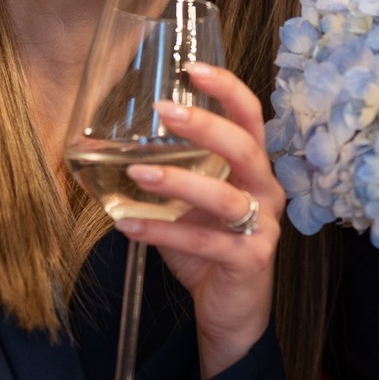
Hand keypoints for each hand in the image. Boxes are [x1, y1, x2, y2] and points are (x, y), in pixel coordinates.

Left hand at [120, 64, 284, 379]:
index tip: (192, 67)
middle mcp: (266, 192)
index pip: (251, 117)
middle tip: (164, 111)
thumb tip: (113, 147)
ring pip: (225, 196)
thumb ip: (172, 176)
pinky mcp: (249, 260)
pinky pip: (203, 241)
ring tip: (137, 173)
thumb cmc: (210, 250)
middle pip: (245, 148)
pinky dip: (161, 232)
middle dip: (205, 126)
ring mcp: (262, 227)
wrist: (231, 312)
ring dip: (178, 182)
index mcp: (254, 169)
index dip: (227, 89)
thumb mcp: (192, 206)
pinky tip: (127, 224)